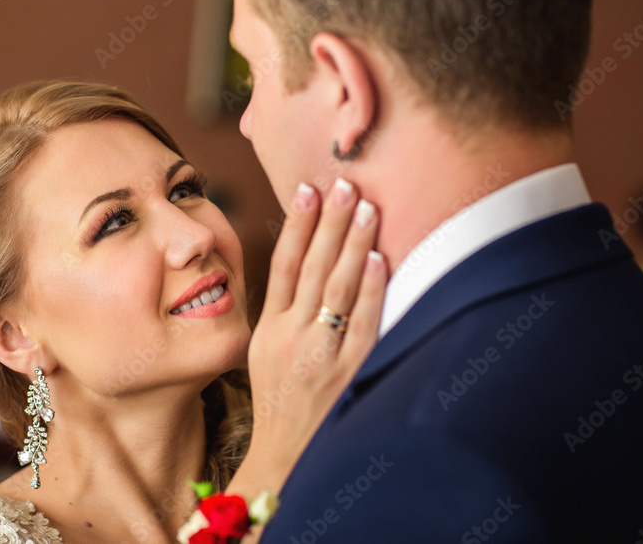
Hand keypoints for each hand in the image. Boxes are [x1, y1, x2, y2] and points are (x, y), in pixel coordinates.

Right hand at [228, 178, 386, 500]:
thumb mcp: (267, 354)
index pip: (284, 265)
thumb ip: (285, 313)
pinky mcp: (348, 373)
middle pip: (310, 267)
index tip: (307, 189)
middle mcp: (291, 337)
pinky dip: (368, 290)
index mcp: (269, 329)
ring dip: (351, 243)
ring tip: (365, 205)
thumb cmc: (281, 403)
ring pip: (335, 288)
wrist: (285, 460)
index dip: (296, 225)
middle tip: (344, 181)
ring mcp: (319, 354)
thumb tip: (307, 265)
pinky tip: (375, 259)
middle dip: (329, 221)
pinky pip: (360, 324)